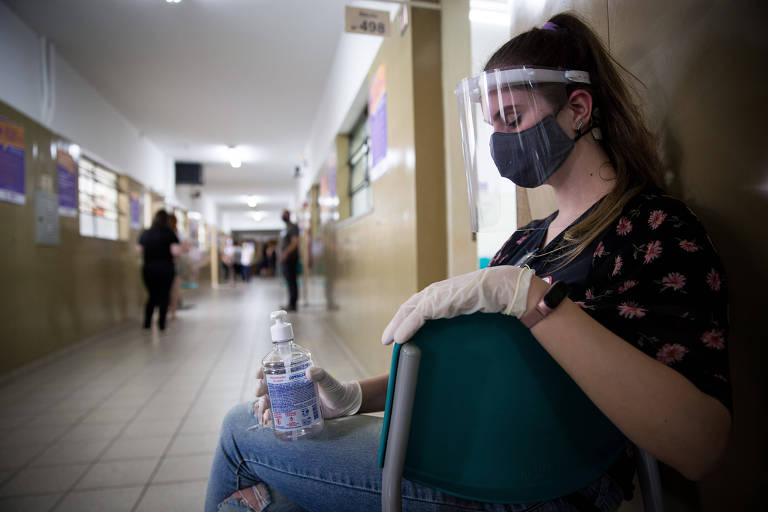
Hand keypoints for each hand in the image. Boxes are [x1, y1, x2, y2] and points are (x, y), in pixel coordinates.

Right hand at [253, 366, 361, 425]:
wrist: (343, 407)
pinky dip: (270, 417)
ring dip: (263, 405)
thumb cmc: (336, 390)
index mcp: (295, 375)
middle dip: (259, 389)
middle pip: (268, 386)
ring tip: (265, 410)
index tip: (259, 375)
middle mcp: (289, 387)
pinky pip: (276, 414)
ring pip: (270, 401)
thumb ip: (322, 375)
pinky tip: (268, 420)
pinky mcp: (292, 413)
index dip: (263, 371)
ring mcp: (290, 400)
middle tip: (260, 394)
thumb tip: (310, 372)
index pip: (274, 369)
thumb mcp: (329, 381)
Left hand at [381, 265, 534, 344]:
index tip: (400, 333)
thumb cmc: (489, 298)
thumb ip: (458, 316)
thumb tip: (459, 334)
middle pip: (408, 308)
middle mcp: (435, 293)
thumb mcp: (468, 310)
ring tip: (388, 340)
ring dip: (396, 326)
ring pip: (408, 311)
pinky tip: (398, 339)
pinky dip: (405, 327)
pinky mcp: (437, 301)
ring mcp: (435, 295)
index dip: (406, 319)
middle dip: (396, 323)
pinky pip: (416, 316)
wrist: (500, 288)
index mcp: (441, 294)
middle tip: (388, 339)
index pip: (417, 307)